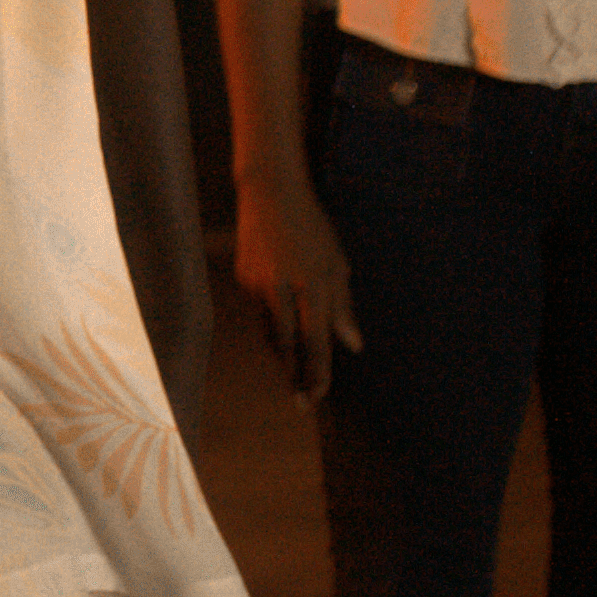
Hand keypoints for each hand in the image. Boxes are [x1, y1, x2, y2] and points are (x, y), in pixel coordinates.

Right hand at [235, 167, 360, 399]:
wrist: (269, 193)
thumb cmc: (313, 228)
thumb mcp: (337, 264)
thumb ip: (343, 307)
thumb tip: (353, 345)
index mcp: (311, 286)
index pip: (315, 342)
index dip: (317, 372)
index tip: (319, 396)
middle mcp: (281, 291)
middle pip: (287, 346)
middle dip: (295, 376)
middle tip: (302, 403)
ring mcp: (257, 285)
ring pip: (271, 330)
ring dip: (283, 354)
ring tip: (294, 374)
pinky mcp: (243, 278)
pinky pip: (261, 310)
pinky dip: (274, 322)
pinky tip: (281, 324)